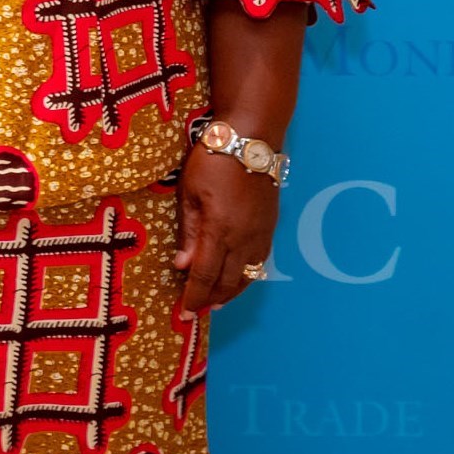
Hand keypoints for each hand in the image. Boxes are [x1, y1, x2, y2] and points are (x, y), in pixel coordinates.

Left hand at [173, 144, 277, 310]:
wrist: (250, 139)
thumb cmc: (212, 159)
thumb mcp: (189, 191)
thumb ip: (188, 231)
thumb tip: (183, 266)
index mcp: (219, 230)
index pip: (204, 275)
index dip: (193, 297)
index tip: (183, 314)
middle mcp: (244, 239)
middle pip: (227, 282)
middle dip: (210, 300)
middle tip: (195, 311)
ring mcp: (261, 235)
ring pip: (247, 277)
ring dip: (231, 293)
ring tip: (215, 303)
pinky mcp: (270, 228)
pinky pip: (259, 262)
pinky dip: (246, 277)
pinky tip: (237, 279)